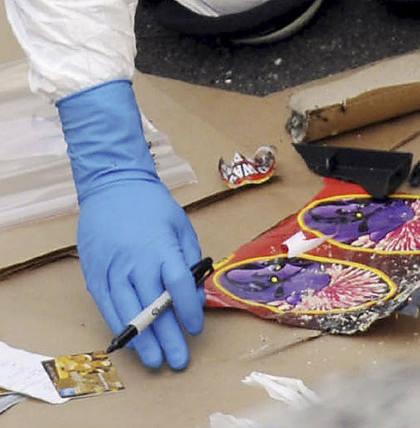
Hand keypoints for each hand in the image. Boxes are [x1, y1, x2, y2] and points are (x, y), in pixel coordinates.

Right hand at [58, 80, 203, 369]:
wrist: (113, 187)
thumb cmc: (153, 206)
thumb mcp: (182, 226)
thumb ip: (190, 259)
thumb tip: (196, 292)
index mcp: (161, 247)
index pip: (177, 286)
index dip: (188, 310)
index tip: (196, 327)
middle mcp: (135, 261)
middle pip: (152, 306)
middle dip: (166, 337)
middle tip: (178, 361)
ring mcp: (112, 268)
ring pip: (127, 311)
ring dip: (141, 339)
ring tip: (154, 360)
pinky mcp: (94, 273)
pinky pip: (107, 305)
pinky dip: (118, 325)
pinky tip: (129, 342)